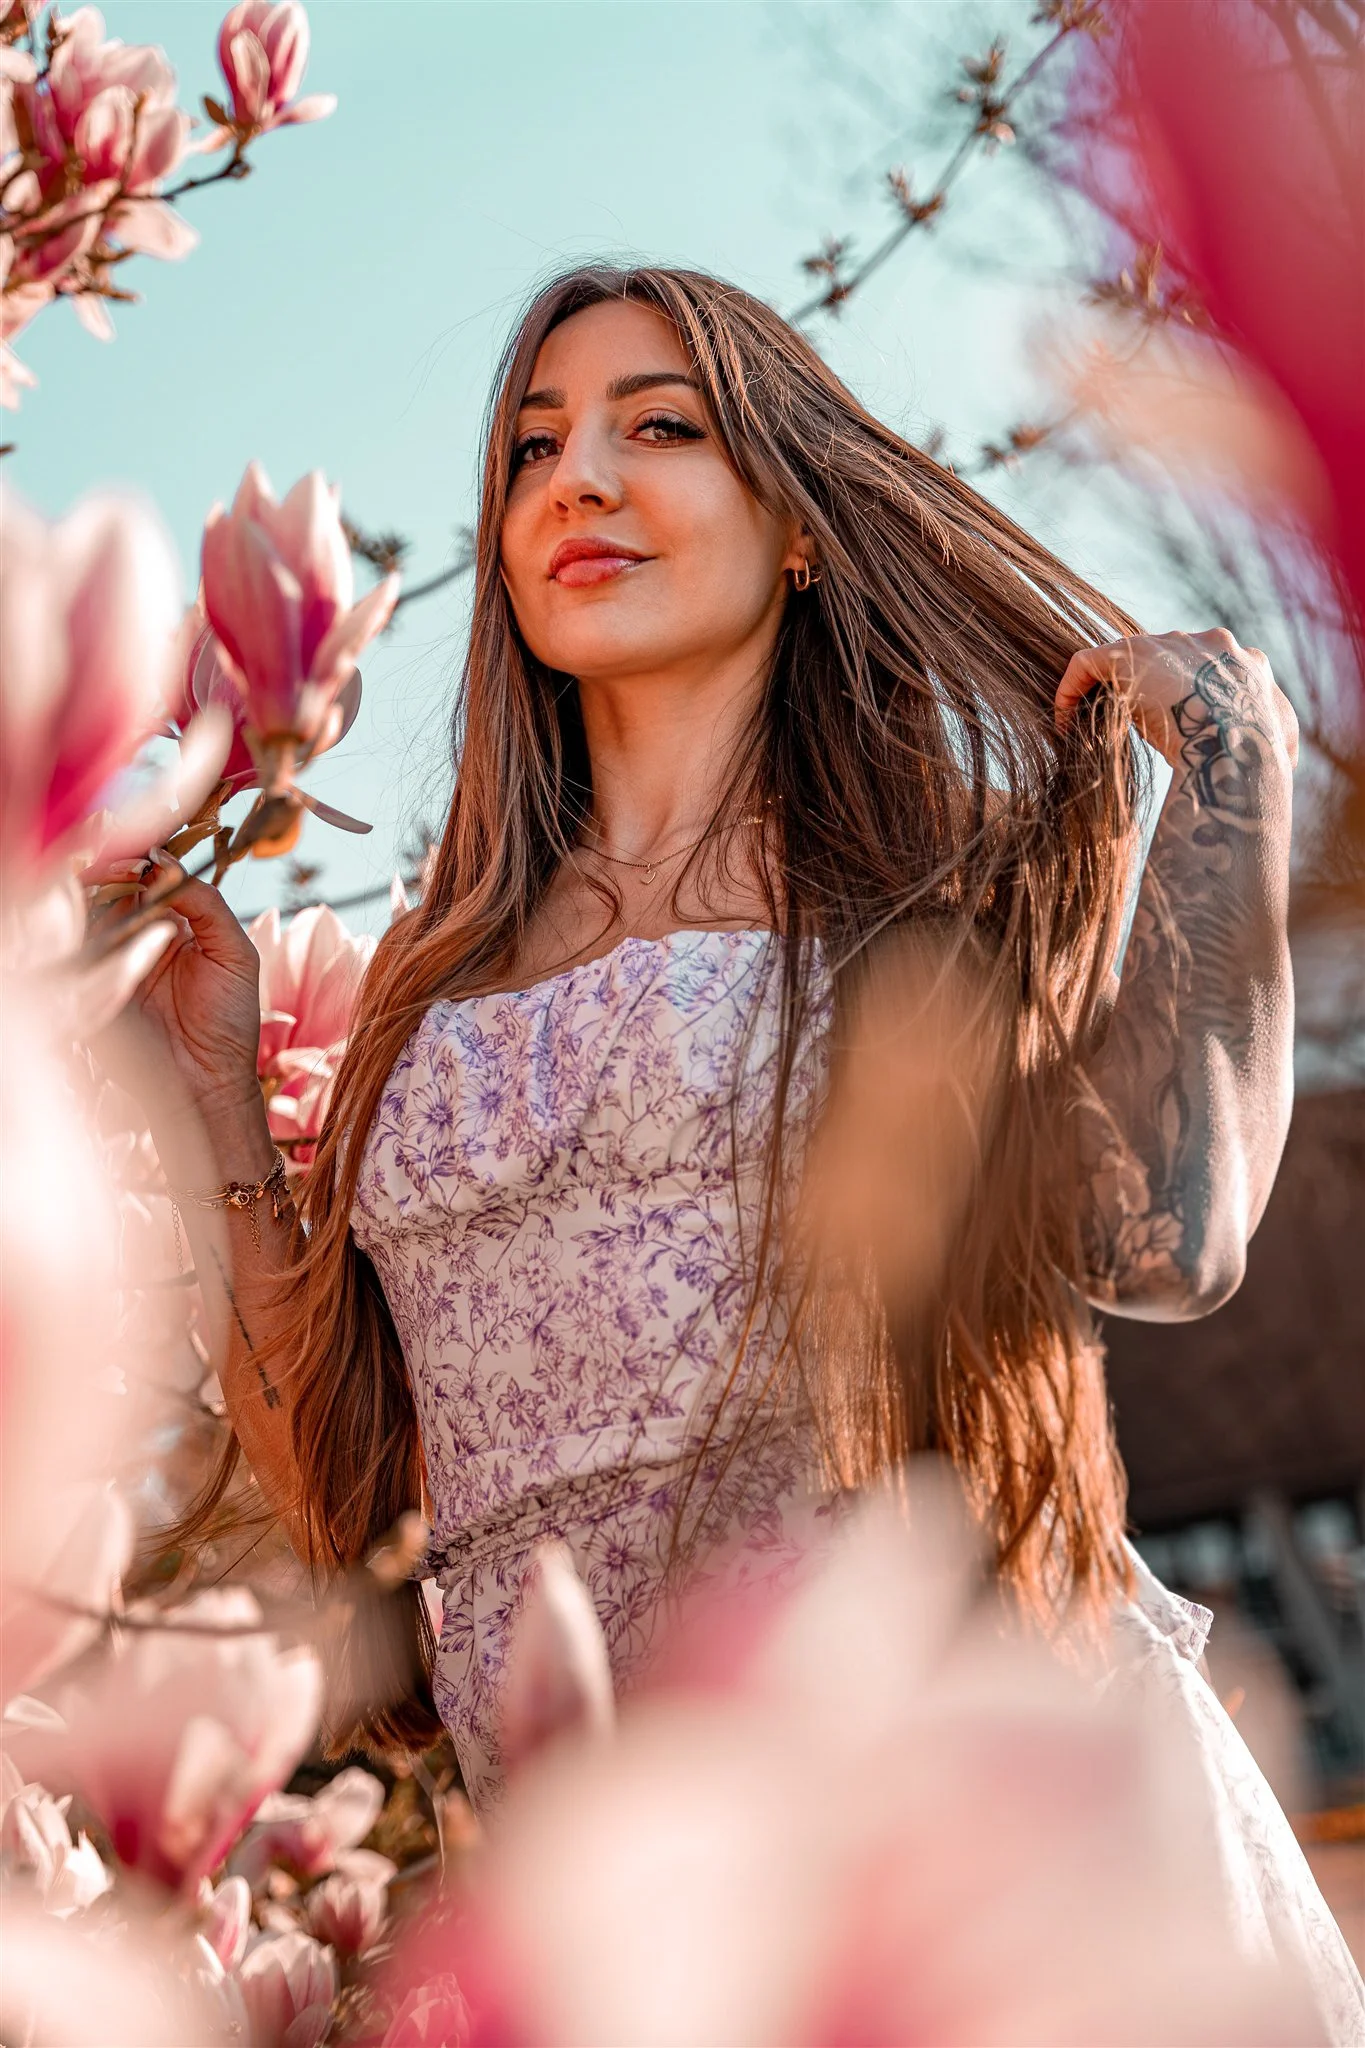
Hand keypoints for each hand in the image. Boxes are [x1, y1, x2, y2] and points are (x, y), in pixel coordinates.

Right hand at [91, 855, 264, 1139]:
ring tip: (108, 884)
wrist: (209, 1080)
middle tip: (119, 860)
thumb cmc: (230, 1021)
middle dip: (111, 868)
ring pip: (86, 912)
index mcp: (171, 925)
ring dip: (93, 893)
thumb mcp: (235, 952)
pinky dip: (79, 929)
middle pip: (110, 888)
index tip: (142, 847)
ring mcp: (111, 961)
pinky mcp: (92, 986)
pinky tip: (97, 919)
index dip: (141, 857)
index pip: (146, 878)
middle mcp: (136, 938)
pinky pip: (75, 950)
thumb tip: (167, 863)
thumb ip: (207, 904)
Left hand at [1054, 629, 1298, 772]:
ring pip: (1125, 659)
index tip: (1169, 728)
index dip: (1185, 697)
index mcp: (1243, 660)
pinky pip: (1085, 664)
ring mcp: (1168, 643)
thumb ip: (1275, 736)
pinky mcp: (1125, 655)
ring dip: (1107, 693)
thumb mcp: (1282, 742)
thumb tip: (1282, 758)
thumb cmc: (1261, 756)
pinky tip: (1063, 724)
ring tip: (1090, 729)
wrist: (1240, 747)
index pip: (1206, 667)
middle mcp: (1207, 642)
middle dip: (1144, 691)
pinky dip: (1070, 690)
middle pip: (1164, 658)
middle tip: (1126, 729)